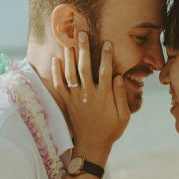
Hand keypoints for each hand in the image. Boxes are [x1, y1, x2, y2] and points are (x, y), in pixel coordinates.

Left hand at [52, 32, 129, 163]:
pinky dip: (56, 72)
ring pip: (70, 74)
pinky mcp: (67, 103)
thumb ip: (120, 96)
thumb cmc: (110, 131)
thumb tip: (117, 76)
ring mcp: (76, 99)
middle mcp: (88, 95)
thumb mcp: (123, 116)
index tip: (107, 42)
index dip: (106, 57)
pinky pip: (59, 86)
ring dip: (69, 57)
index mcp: (104, 97)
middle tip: (81, 32)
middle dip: (83, 49)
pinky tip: (55, 59)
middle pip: (84, 68)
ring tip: (68, 41)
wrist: (91, 146)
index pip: (105, 72)